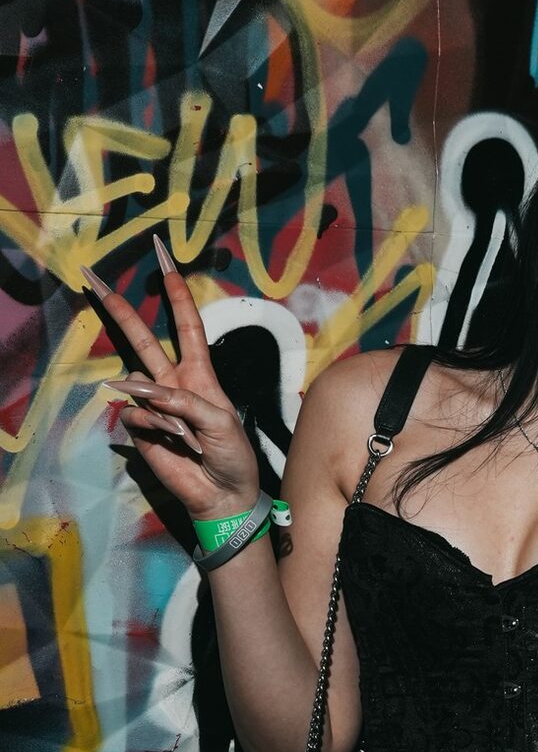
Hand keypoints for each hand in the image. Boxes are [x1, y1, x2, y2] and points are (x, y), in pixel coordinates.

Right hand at [84, 237, 263, 524]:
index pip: (187, 324)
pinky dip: (153, 426)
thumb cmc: (231, 454)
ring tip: (188, 436)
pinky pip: (134, 413)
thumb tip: (140, 389)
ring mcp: (153, 404)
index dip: (176, 293)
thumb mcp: (220, 422)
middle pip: (141, 337)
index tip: (165, 259)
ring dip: (161, 409)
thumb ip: (184, 401)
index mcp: (200, 374)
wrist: (222, 493)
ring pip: (136, 384)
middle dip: (118, 307)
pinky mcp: (139, 428)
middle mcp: (172, 382)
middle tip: (92, 276)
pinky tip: (172, 442)